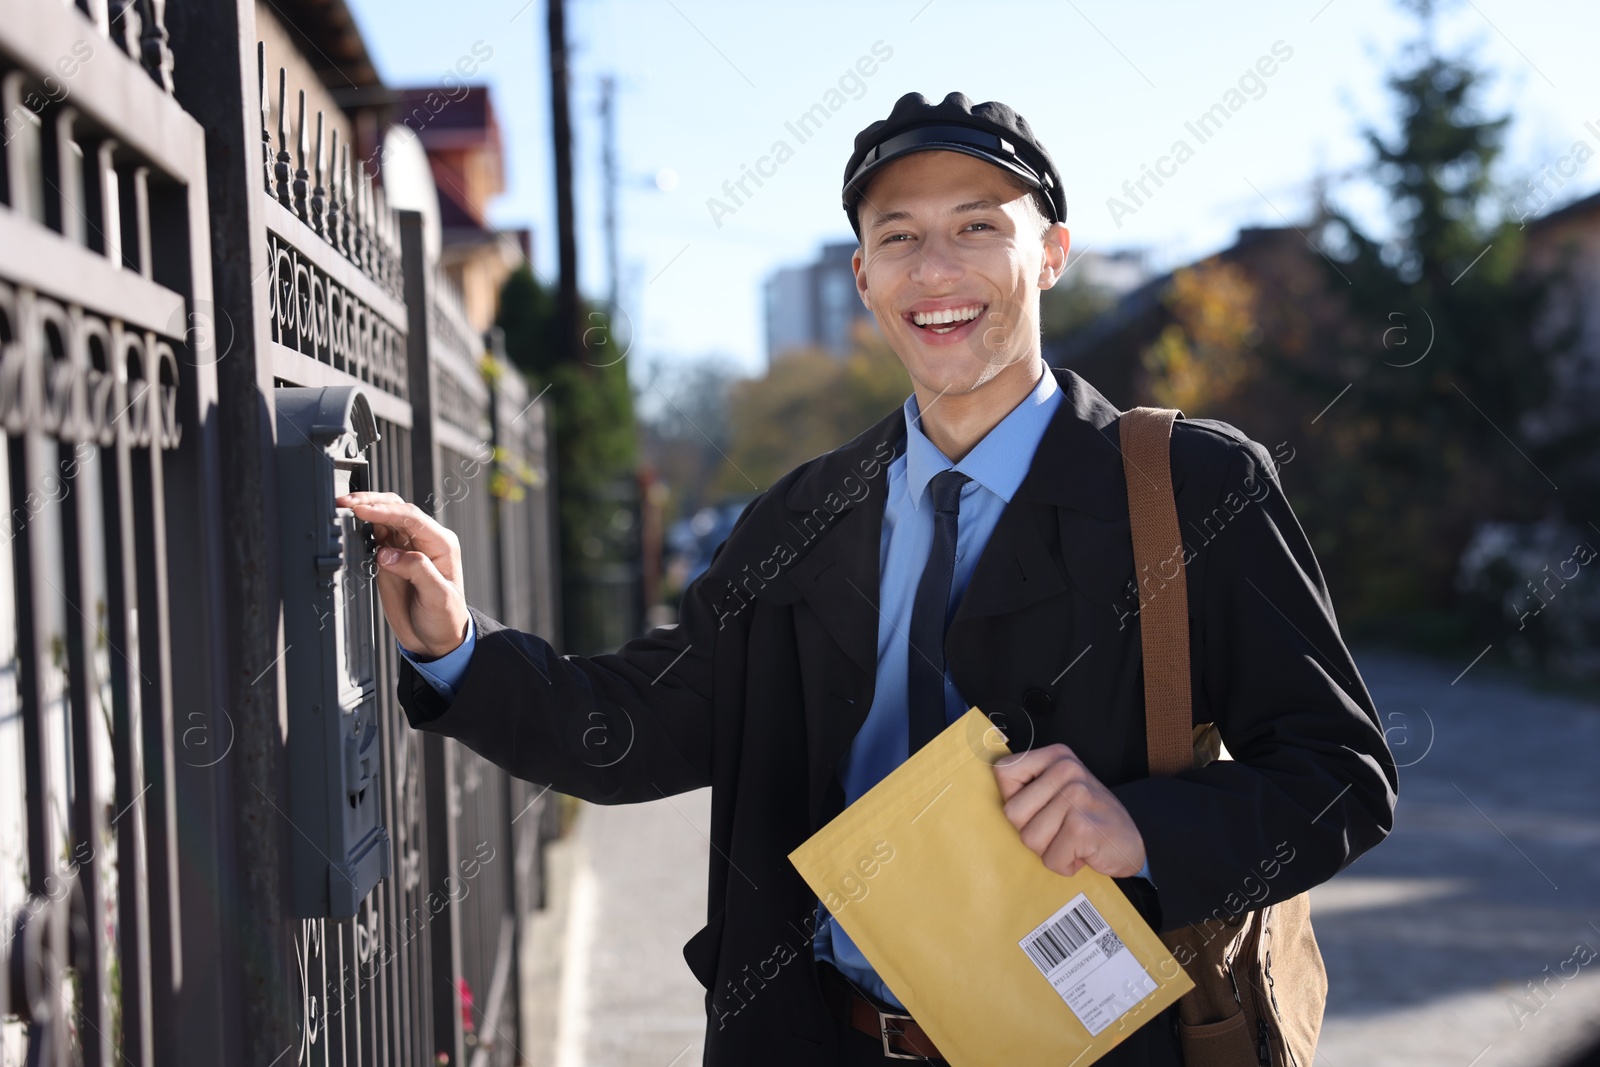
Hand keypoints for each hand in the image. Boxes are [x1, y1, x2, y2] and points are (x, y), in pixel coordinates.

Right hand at [333, 492, 470, 657]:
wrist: (436, 639)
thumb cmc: (445, 618)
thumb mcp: (438, 597)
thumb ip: (416, 570)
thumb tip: (386, 552)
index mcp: (441, 543)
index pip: (411, 517)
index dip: (385, 511)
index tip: (361, 510)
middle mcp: (424, 540)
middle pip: (396, 509)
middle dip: (371, 502)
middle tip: (345, 502)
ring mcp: (406, 547)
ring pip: (384, 517)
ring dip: (364, 510)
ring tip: (342, 507)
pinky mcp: (391, 558)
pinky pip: (375, 535)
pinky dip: (361, 527)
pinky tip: (348, 524)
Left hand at [993, 743, 1145, 878]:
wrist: (1133, 840)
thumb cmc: (1088, 818)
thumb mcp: (1058, 789)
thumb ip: (1028, 787)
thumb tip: (976, 788)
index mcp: (1055, 756)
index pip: (1003, 773)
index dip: (1014, 799)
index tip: (1039, 807)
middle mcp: (1066, 769)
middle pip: (1012, 813)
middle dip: (1032, 832)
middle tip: (1060, 829)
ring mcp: (1076, 796)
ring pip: (1030, 839)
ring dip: (1051, 850)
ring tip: (1072, 840)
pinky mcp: (1083, 827)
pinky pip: (1051, 858)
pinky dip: (1066, 864)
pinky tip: (1083, 852)